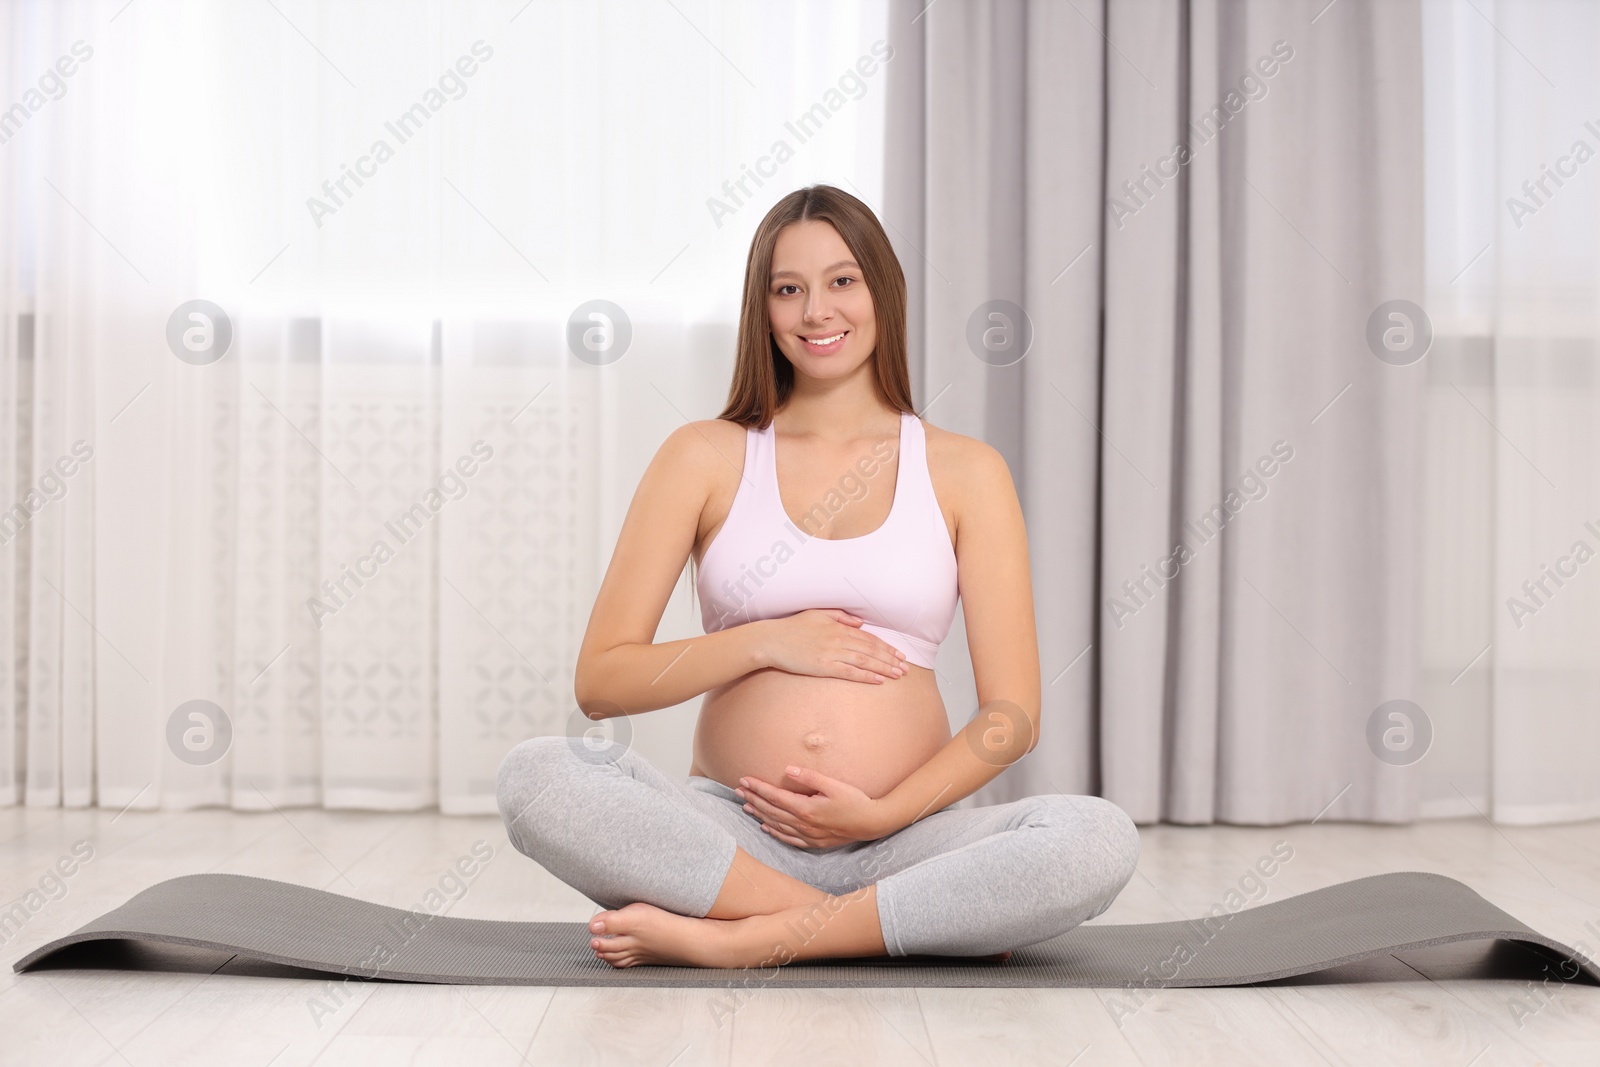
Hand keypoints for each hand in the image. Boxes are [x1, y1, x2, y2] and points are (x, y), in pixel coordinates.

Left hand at [735, 766, 891, 846]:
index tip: (744, 780)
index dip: (758, 788)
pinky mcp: (814, 842)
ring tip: (745, 806)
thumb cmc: (855, 801)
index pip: (775, 797)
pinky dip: (774, 832)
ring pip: (777, 825)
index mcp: (806, 808)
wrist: (872, 824)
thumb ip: (810, 777)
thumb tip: (788, 770)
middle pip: (772, 811)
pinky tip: (766, 827)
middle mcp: (804, 824)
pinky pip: (788, 839)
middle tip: (738, 791)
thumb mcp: (834, 785)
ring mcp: (808, 835)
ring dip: (760, 815)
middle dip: (753, 799)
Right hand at [757, 609, 906, 683]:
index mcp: (839, 627)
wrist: (773, 640)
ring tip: (898, 674)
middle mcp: (839, 639)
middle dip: (891, 659)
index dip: (887, 647)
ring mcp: (832, 653)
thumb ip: (840, 616)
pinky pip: (850, 672)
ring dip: (884, 668)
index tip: (900, 654)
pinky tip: (879, 680)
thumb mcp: (818, 613)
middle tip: (906, 667)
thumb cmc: (793, 627)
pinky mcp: (824, 667)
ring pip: (865, 661)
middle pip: (871, 650)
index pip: (869, 638)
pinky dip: (866, 676)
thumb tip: (860, 623)